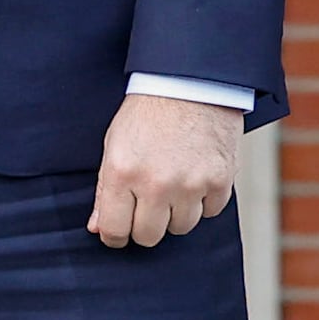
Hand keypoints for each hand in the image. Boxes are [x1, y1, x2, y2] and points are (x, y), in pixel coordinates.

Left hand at [90, 91, 240, 249]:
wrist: (191, 83)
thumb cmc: (149, 112)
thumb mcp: (115, 145)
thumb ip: (106, 190)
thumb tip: (98, 228)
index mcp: (123, 173)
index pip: (114, 230)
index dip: (115, 235)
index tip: (119, 231)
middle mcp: (157, 183)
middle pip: (149, 236)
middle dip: (145, 225)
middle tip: (148, 205)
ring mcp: (191, 184)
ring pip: (181, 227)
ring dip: (176, 212)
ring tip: (174, 183)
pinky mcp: (220, 181)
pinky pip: (210, 212)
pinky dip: (204, 200)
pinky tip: (196, 176)